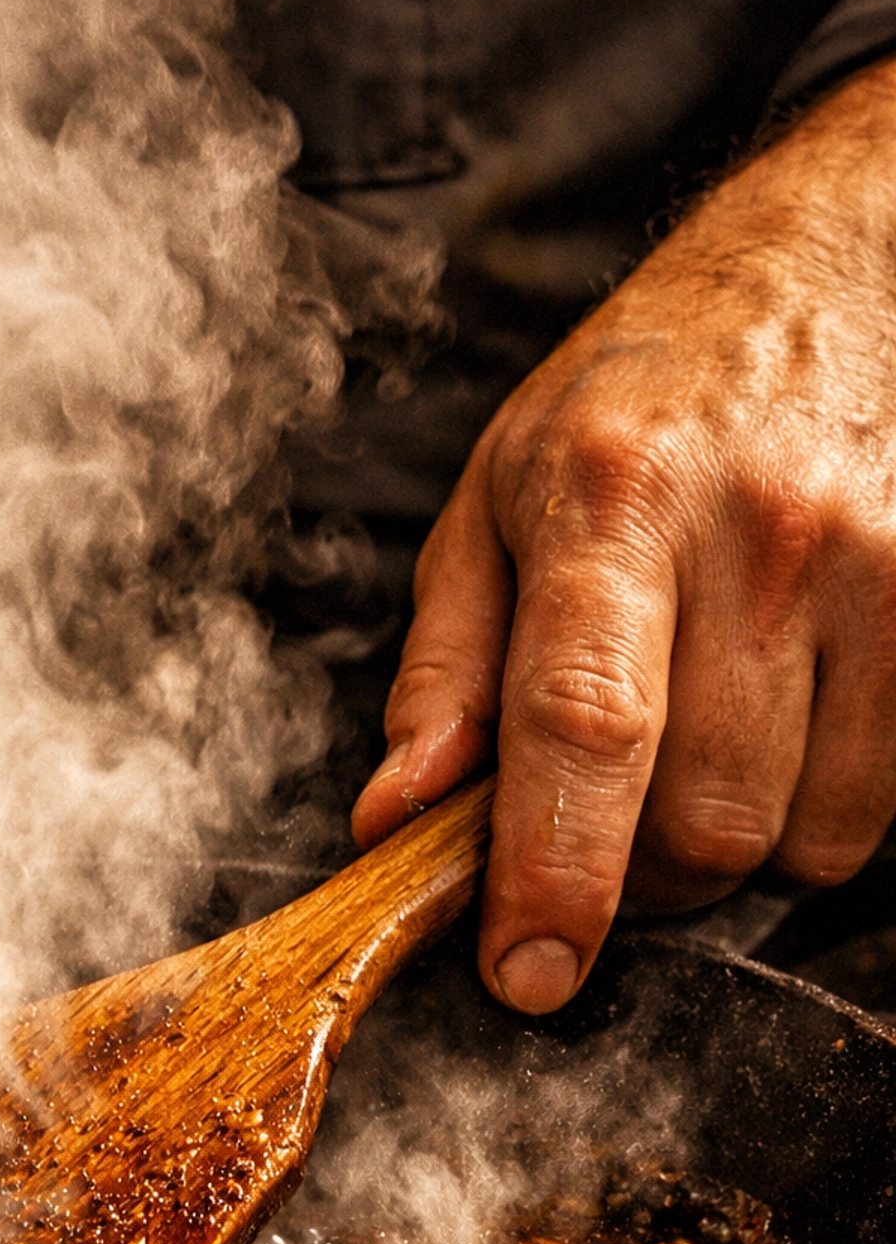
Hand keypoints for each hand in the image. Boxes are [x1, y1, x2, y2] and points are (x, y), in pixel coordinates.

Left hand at [352, 52, 895, 1012]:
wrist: (835, 271)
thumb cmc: (647, 396)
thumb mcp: (498, 498)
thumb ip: (444, 670)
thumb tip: (397, 821)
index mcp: (611, 499)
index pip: (582, 725)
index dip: (553, 875)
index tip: (527, 972)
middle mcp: (758, 533)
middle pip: (705, 816)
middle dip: (641, 872)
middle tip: (609, 821)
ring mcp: (879, 568)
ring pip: (807, 835)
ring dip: (741, 841)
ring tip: (710, 737)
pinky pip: (890, 803)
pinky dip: (829, 807)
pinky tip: (792, 721)